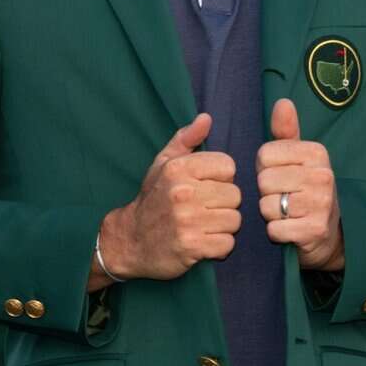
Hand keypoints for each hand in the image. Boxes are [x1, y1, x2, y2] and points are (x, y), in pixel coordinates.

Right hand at [90, 114, 239, 286]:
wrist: (130, 241)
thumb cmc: (152, 199)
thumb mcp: (163, 164)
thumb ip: (185, 138)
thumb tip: (206, 118)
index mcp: (178, 168)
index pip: (228, 166)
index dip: (221, 178)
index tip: (205, 187)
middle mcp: (182, 192)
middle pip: (235, 195)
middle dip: (223, 204)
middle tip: (204, 210)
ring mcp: (187, 221)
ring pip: (234, 220)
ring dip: (223, 227)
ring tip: (204, 226)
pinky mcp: (192, 247)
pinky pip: (227, 245)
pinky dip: (219, 247)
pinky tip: (203, 243)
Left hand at [258, 99, 344, 270]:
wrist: (329, 233)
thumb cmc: (306, 189)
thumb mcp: (298, 157)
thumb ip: (286, 131)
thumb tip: (282, 102)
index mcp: (317, 152)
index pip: (264, 155)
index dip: (264, 168)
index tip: (280, 176)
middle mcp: (323, 176)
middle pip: (263, 181)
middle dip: (266, 193)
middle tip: (284, 197)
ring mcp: (321, 204)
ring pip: (266, 206)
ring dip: (270, 214)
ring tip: (287, 213)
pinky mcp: (314, 230)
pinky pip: (274, 229)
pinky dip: (276, 233)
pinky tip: (290, 229)